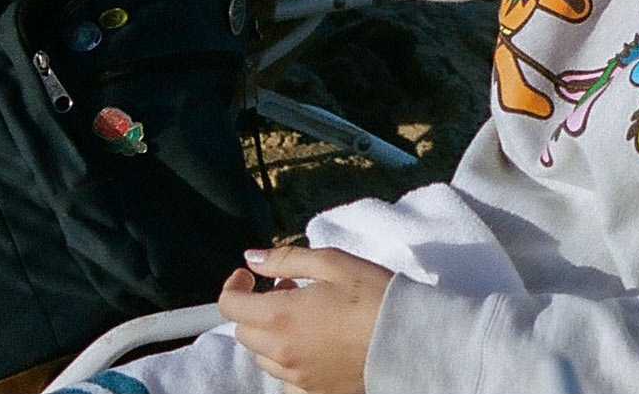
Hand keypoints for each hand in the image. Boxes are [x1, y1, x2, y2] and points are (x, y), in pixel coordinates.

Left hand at [219, 247, 390, 393]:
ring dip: (271, 335)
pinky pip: (286, 376)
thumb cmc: (372, 294)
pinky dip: (290, 357)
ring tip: (303, 316)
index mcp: (280, 316)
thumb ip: (285, 259)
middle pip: (244, 332)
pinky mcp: (314, 390)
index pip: (230, 306)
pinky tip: (316, 342)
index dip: (235, 285)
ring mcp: (297, 376)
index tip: (250, 275)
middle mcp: (281, 352)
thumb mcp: (332, 262)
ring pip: (263, 357)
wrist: (408, 339)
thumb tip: (253, 258)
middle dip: (255, 308)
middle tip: (286, 289)